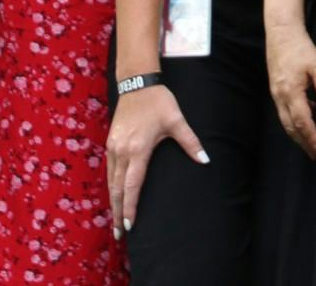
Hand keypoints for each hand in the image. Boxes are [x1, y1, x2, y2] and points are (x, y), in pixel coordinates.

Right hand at [107, 84, 207, 236]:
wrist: (137, 83)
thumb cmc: (159, 102)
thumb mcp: (177, 120)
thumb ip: (191, 142)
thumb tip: (206, 160)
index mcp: (138, 149)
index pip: (133, 185)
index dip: (131, 206)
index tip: (130, 224)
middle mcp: (122, 151)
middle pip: (118, 189)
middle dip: (118, 212)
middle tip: (119, 233)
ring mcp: (114, 147)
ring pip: (111, 181)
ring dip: (114, 201)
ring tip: (115, 220)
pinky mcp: (110, 143)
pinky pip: (109, 170)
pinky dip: (111, 186)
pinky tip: (114, 196)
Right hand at [267, 23, 315, 158]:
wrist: (281, 34)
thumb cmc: (299, 47)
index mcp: (291, 91)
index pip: (302, 121)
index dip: (311, 136)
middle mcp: (280, 96)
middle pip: (291, 127)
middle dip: (303, 142)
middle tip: (315, 154)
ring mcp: (276, 94)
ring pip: (286, 121)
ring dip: (297, 134)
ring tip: (310, 144)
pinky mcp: (276, 90)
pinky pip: (284, 112)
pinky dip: (294, 121)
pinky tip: (308, 118)